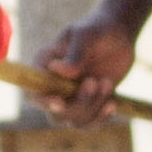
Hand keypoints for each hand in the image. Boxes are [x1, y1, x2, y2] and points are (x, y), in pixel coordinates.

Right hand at [33, 12, 142, 127]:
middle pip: (56, 113)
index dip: (42, 102)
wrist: (118, 34)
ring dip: (93, 108)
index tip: (60, 100)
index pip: (33, 92)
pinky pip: (91, 123)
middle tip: (95, 81)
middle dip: (78, 104)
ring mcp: (72, 97)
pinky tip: (113, 102)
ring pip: (75, 121)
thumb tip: (57, 69)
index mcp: (45, 66)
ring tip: (107, 82)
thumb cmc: (97, 28)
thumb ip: (74, 54)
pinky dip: (102, 117)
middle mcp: (55, 86)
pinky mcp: (90, 103)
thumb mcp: (86, 35)